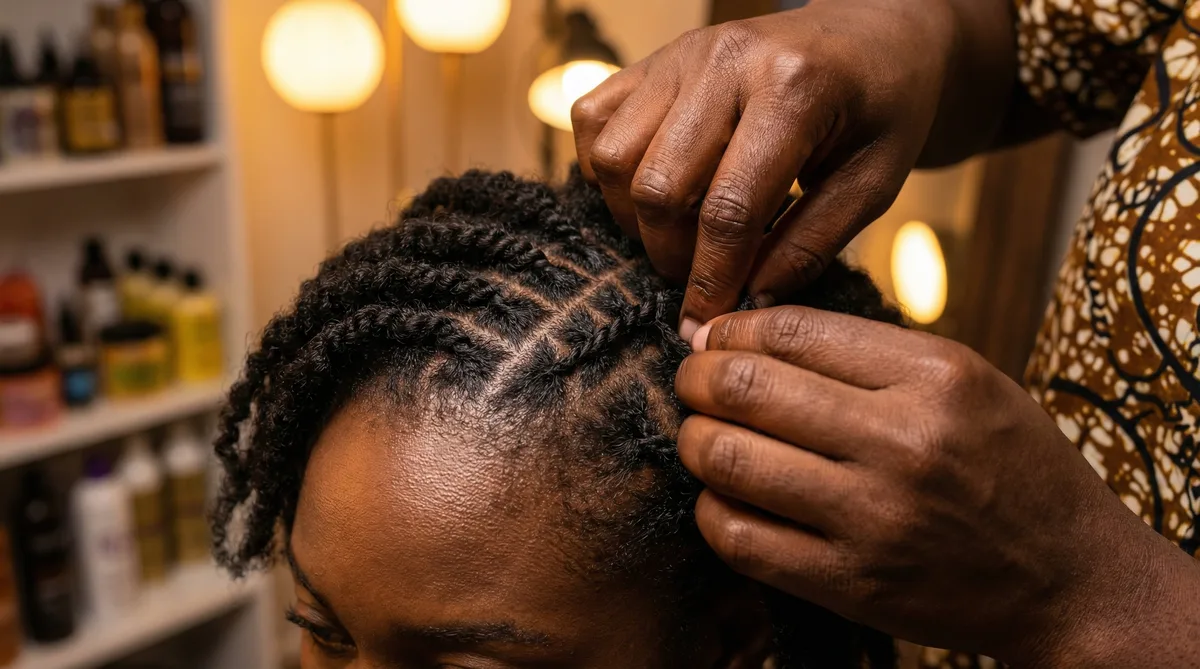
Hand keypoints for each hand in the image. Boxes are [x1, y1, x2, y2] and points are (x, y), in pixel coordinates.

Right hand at [572, 0, 1016, 337]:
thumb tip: (748, 302)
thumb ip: (811, 244)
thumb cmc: (883, 110)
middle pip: (658, 187)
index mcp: (794, 88)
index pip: (729, 208)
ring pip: (613, 157)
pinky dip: (607, 170)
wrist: (872, 34)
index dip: (712, 279)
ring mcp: (682, 54)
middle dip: (670, 255)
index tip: (706, 322)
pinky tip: (652, 189)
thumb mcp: (876, 182)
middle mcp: (725, 61)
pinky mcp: (655, 58)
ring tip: (678, 234)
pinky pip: (594, 121)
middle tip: (700, 279)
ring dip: (633, 215)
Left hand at [674, 306, 1199, 666]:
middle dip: (695, 376)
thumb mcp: (965, 379)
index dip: (730, 328)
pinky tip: (724, 494)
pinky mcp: (851, 583)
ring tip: (701, 433)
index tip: (712, 336)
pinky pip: (738, 537)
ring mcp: (874, 518)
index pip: (791, 330)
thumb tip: (741, 332)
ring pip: (728, 459)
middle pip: (745, 388)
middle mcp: (903, 442)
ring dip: (694, 439)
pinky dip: (711, 508)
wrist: (1070, 578)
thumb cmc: (1010, 464)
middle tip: (691, 380)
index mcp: (935, 376)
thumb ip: (863, 351)